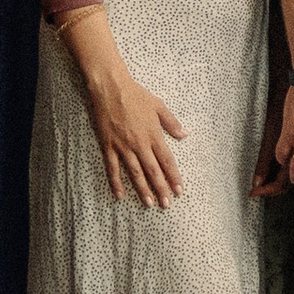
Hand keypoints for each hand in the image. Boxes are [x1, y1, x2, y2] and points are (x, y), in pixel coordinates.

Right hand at [80, 60, 186, 207]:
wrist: (111, 89)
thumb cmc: (136, 95)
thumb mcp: (159, 105)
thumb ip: (171, 122)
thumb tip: (184, 135)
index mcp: (154, 135)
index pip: (167, 161)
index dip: (173, 176)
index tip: (179, 190)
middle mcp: (140, 144)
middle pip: (153, 171)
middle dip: (161, 188)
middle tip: (167, 204)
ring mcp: (124, 147)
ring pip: (135, 173)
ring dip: (143, 189)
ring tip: (149, 203)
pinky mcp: (109, 146)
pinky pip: (113, 168)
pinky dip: (116, 182)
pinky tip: (120, 195)